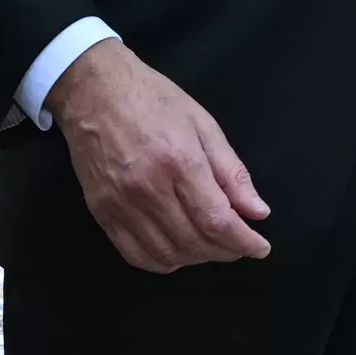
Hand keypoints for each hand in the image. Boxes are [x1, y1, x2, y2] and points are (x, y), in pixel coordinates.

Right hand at [46, 39, 272, 269]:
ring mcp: (120, 204)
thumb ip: (231, 171)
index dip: (244, 242)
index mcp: (179, 161)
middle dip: (225, 252)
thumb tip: (257, 211)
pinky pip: (135, 255)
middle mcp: (148, 188)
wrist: (94, 92)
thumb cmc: (153, 100)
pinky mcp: (102, 213)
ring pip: (166, 254)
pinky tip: (179, 251)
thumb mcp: (203, 124)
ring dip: (197, 259)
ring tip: (212, 247)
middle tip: (239, 246)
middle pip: (194, 242)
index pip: (217, 220)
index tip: (260, 248)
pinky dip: (163, 262)